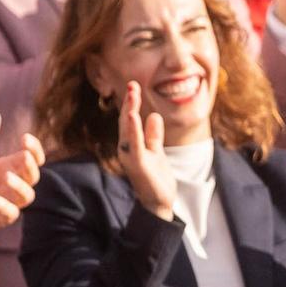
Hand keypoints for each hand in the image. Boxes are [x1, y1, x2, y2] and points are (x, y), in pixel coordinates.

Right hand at [115, 81, 177, 220]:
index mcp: (131, 144)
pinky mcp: (138, 165)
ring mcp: (131, 157)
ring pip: (128, 131)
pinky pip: (135, 145)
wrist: (159, 202)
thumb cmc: (155, 178)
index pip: (130, 120)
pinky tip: (134, 117)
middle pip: (126, 122)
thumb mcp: (156, 151)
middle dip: (129, 103)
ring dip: (129, 112)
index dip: (131, 103)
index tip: (133, 86)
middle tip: (132, 84)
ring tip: (132, 96)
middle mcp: (127, 149)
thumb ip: (153, 135)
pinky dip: (134, 130)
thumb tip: (153, 115)